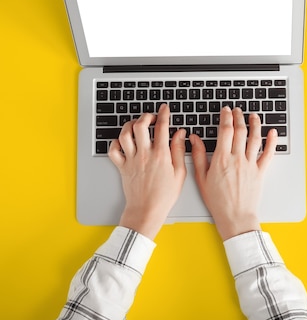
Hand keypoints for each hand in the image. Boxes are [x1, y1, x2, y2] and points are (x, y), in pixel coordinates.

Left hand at [108, 104, 186, 239]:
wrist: (146, 210)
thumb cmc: (164, 195)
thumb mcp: (180, 173)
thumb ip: (179, 150)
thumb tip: (180, 134)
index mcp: (161, 155)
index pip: (162, 127)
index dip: (163, 114)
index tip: (165, 109)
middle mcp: (144, 155)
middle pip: (140, 125)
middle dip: (146, 116)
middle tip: (151, 116)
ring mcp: (131, 160)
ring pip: (125, 134)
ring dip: (130, 125)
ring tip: (136, 125)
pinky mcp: (122, 167)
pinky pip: (113, 150)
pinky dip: (116, 142)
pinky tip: (124, 142)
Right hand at [190, 106, 276, 240]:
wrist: (235, 217)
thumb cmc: (218, 201)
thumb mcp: (201, 179)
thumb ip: (198, 156)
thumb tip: (194, 138)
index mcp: (221, 159)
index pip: (225, 131)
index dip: (225, 117)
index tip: (225, 111)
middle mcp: (237, 159)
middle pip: (240, 131)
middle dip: (238, 116)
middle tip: (237, 110)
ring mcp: (250, 164)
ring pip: (254, 138)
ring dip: (255, 124)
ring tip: (253, 115)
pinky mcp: (261, 172)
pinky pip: (268, 153)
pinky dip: (272, 141)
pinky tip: (273, 132)